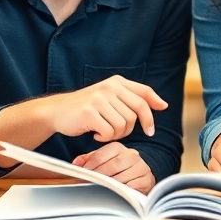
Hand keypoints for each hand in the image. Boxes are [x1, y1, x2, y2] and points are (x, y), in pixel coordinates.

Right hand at [49, 76, 167, 141]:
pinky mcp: (90, 112)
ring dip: (115, 134)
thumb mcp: (110, 97)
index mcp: (116, 82)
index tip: (150, 128)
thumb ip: (134, 98)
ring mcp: (99, 99)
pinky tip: (95, 134)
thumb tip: (163, 104)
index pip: (144, 94)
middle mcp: (109, 87)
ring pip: (124, 125)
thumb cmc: (86, 108)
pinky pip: (109, 132)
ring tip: (103, 131)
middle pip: (136, 113)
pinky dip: (104, 138)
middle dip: (132, 128)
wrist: (57, 112)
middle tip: (118, 132)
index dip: (151, 112)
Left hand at [73, 142, 154, 193]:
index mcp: (118, 148)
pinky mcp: (146, 180)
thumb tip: (75, 164)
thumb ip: (89, 160)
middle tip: (90, 183)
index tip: (83, 174)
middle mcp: (131, 155)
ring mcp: (140, 167)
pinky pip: (131, 187)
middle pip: (112, 165)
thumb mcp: (103, 161)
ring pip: (121, 177)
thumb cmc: (118, 169)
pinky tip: (115, 194)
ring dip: (109, 185)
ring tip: (100, 190)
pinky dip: (122, 191)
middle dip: (99, 176)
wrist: (141, 176)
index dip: (90, 165)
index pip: (101, 155)